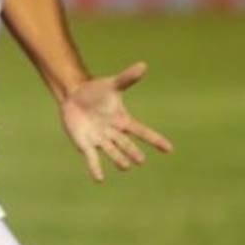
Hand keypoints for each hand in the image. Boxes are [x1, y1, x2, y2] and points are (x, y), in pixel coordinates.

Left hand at [59, 61, 172, 181]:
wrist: (74, 96)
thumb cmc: (96, 91)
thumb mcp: (112, 84)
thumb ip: (127, 78)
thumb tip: (143, 65)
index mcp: (123, 120)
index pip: (142, 131)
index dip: (155, 140)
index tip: (169, 149)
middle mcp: (114, 133)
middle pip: (127, 145)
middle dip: (133, 152)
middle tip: (140, 160)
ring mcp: (100, 140)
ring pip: (112, 152)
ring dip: (118, 160)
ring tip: (126, 166)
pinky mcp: (85, 144)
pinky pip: (92, 158)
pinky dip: (95, 168)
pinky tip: (99, 179)